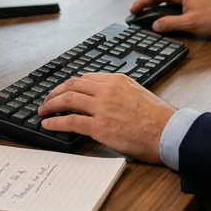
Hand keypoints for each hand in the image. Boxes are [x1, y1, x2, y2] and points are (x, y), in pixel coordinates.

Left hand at [38, 73, 174, 163]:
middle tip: (47, 100)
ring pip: (68, 99)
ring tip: (43, 111)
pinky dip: (56, 122)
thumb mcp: (138, 92)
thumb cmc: (158, 117)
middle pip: (72, 85)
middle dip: (55, 92)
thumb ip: (120, 91)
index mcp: (117, 80)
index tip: (63, 92)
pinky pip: (71, 121)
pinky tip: (48, 124)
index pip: (86, 78)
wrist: (167, 132)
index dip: (71, 86)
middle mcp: (107, 90)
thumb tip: (106, 97)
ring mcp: (102, 107)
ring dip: (51, 105)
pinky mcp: (100, 127)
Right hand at [130, 0, 210, 35]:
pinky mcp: (191, 1)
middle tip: (136, 10)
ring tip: (145, 10)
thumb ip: (170, 23)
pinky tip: (161, 12)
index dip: (142, 1)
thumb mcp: (190, 23)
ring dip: (153, 1)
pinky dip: (162, 4)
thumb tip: (155, 25)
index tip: (133, 10)